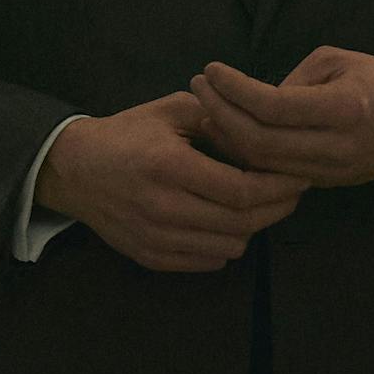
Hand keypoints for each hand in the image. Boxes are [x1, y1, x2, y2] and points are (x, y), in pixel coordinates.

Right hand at [36, 92, 308, 272]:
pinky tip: (227, 221)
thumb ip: (218, 120)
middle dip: (277, 208)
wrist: (74, 169)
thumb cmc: (128, 134)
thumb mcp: (171, 111)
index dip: (279, 187)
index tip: (299, 175)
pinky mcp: (150, 257)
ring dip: (252, 227)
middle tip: (293, 191)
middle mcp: (162, 208)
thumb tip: (263, 139)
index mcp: (169, 167)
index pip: (241, 190)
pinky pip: (207, 262)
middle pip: (241, 223)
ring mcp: (155, 238)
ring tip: (259, 204)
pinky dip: (226, 244)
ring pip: (229, 246)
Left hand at [190, 48, 373, 188]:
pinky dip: (246, 156)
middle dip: (220, 113)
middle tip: (198, 87)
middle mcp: (336, 147)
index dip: (233, 89)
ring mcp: (330, 172)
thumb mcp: (338, 61)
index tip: (211, 70)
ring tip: (205, 109)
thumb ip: (292, 80)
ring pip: (262, 165)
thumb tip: (249, 99)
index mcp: (344, 109)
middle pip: (260, 142)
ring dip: (227, 138)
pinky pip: (274, 175)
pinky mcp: (325, 184)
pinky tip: (227, 134)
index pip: (272, 107)